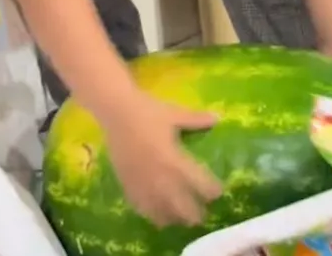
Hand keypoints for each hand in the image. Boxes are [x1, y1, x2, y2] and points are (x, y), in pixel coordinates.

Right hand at [103, 94, 221, 225]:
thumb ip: (195, 120)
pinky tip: (156, 216)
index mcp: (174, 159)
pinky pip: (140, 205)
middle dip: (194, 213)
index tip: (217, 193)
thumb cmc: (146, 110)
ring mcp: (142, 181)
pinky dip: (150, 213)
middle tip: (201, 216)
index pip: (199, 183)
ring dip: (173, 218)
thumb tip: (217, 118)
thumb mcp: (174, 114)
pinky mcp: (127, 182)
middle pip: (181, 205)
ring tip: (180, 221)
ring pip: (160, 210)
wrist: (114, 110)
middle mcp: (159, 175)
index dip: (211, 191)